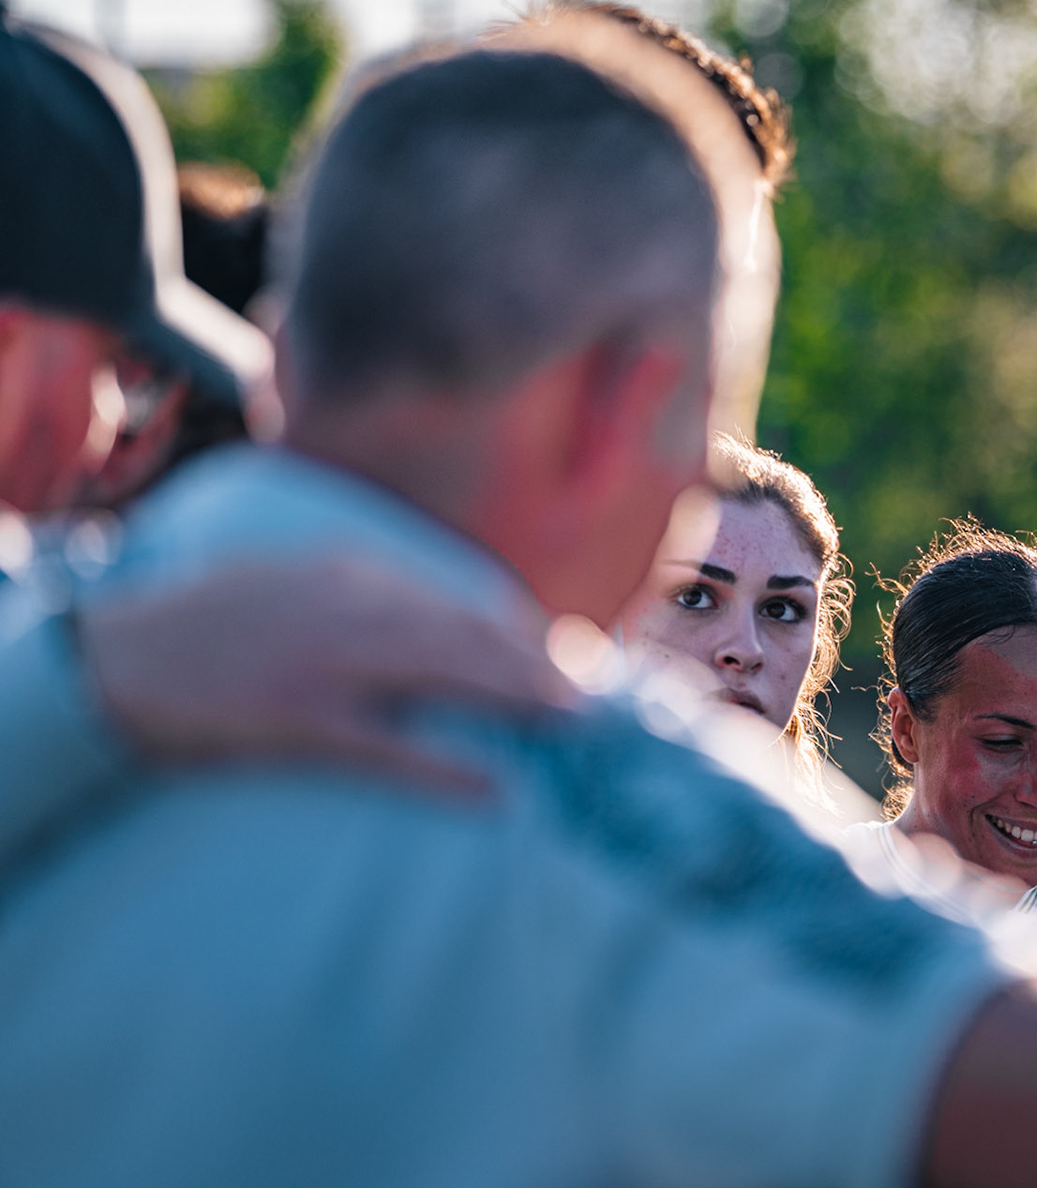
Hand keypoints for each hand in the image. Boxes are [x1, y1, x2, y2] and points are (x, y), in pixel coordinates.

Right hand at [76, 558, 578, 796]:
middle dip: (538, 666)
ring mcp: (327, 666)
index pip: (456, 602)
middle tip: (590, 699)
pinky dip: (446, 770)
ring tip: (571, 724)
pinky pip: (391, 750)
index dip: (518, 634)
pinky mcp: (301, 722)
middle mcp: (349, 612)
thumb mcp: (285, 580)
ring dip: (519, 699)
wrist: (114, 659)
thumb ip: (355, 590)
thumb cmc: (203, 625)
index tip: (560, 657)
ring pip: (448, 676)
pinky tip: (494, 792)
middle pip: (469, 636)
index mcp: (346, 576)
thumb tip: (428, 617)